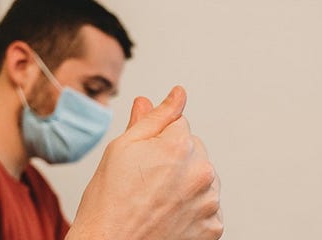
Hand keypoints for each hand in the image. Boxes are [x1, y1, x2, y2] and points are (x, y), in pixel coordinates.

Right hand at [66, 86, 222, 239]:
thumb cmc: (108, 202)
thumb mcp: (122, 149)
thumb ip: (153, 118)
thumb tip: (177, 94)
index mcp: (180, 146)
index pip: (179, 124)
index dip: (156, 141)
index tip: (142, 161)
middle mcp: (202, 172)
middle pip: (194, 150)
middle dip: (175, 159)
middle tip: (145, 182)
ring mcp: (209, 202)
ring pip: (203, 178)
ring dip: (186, 184)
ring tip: (156, 201)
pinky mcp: (213, 227)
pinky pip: (207, 207)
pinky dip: (192, 210)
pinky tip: (168, 217)